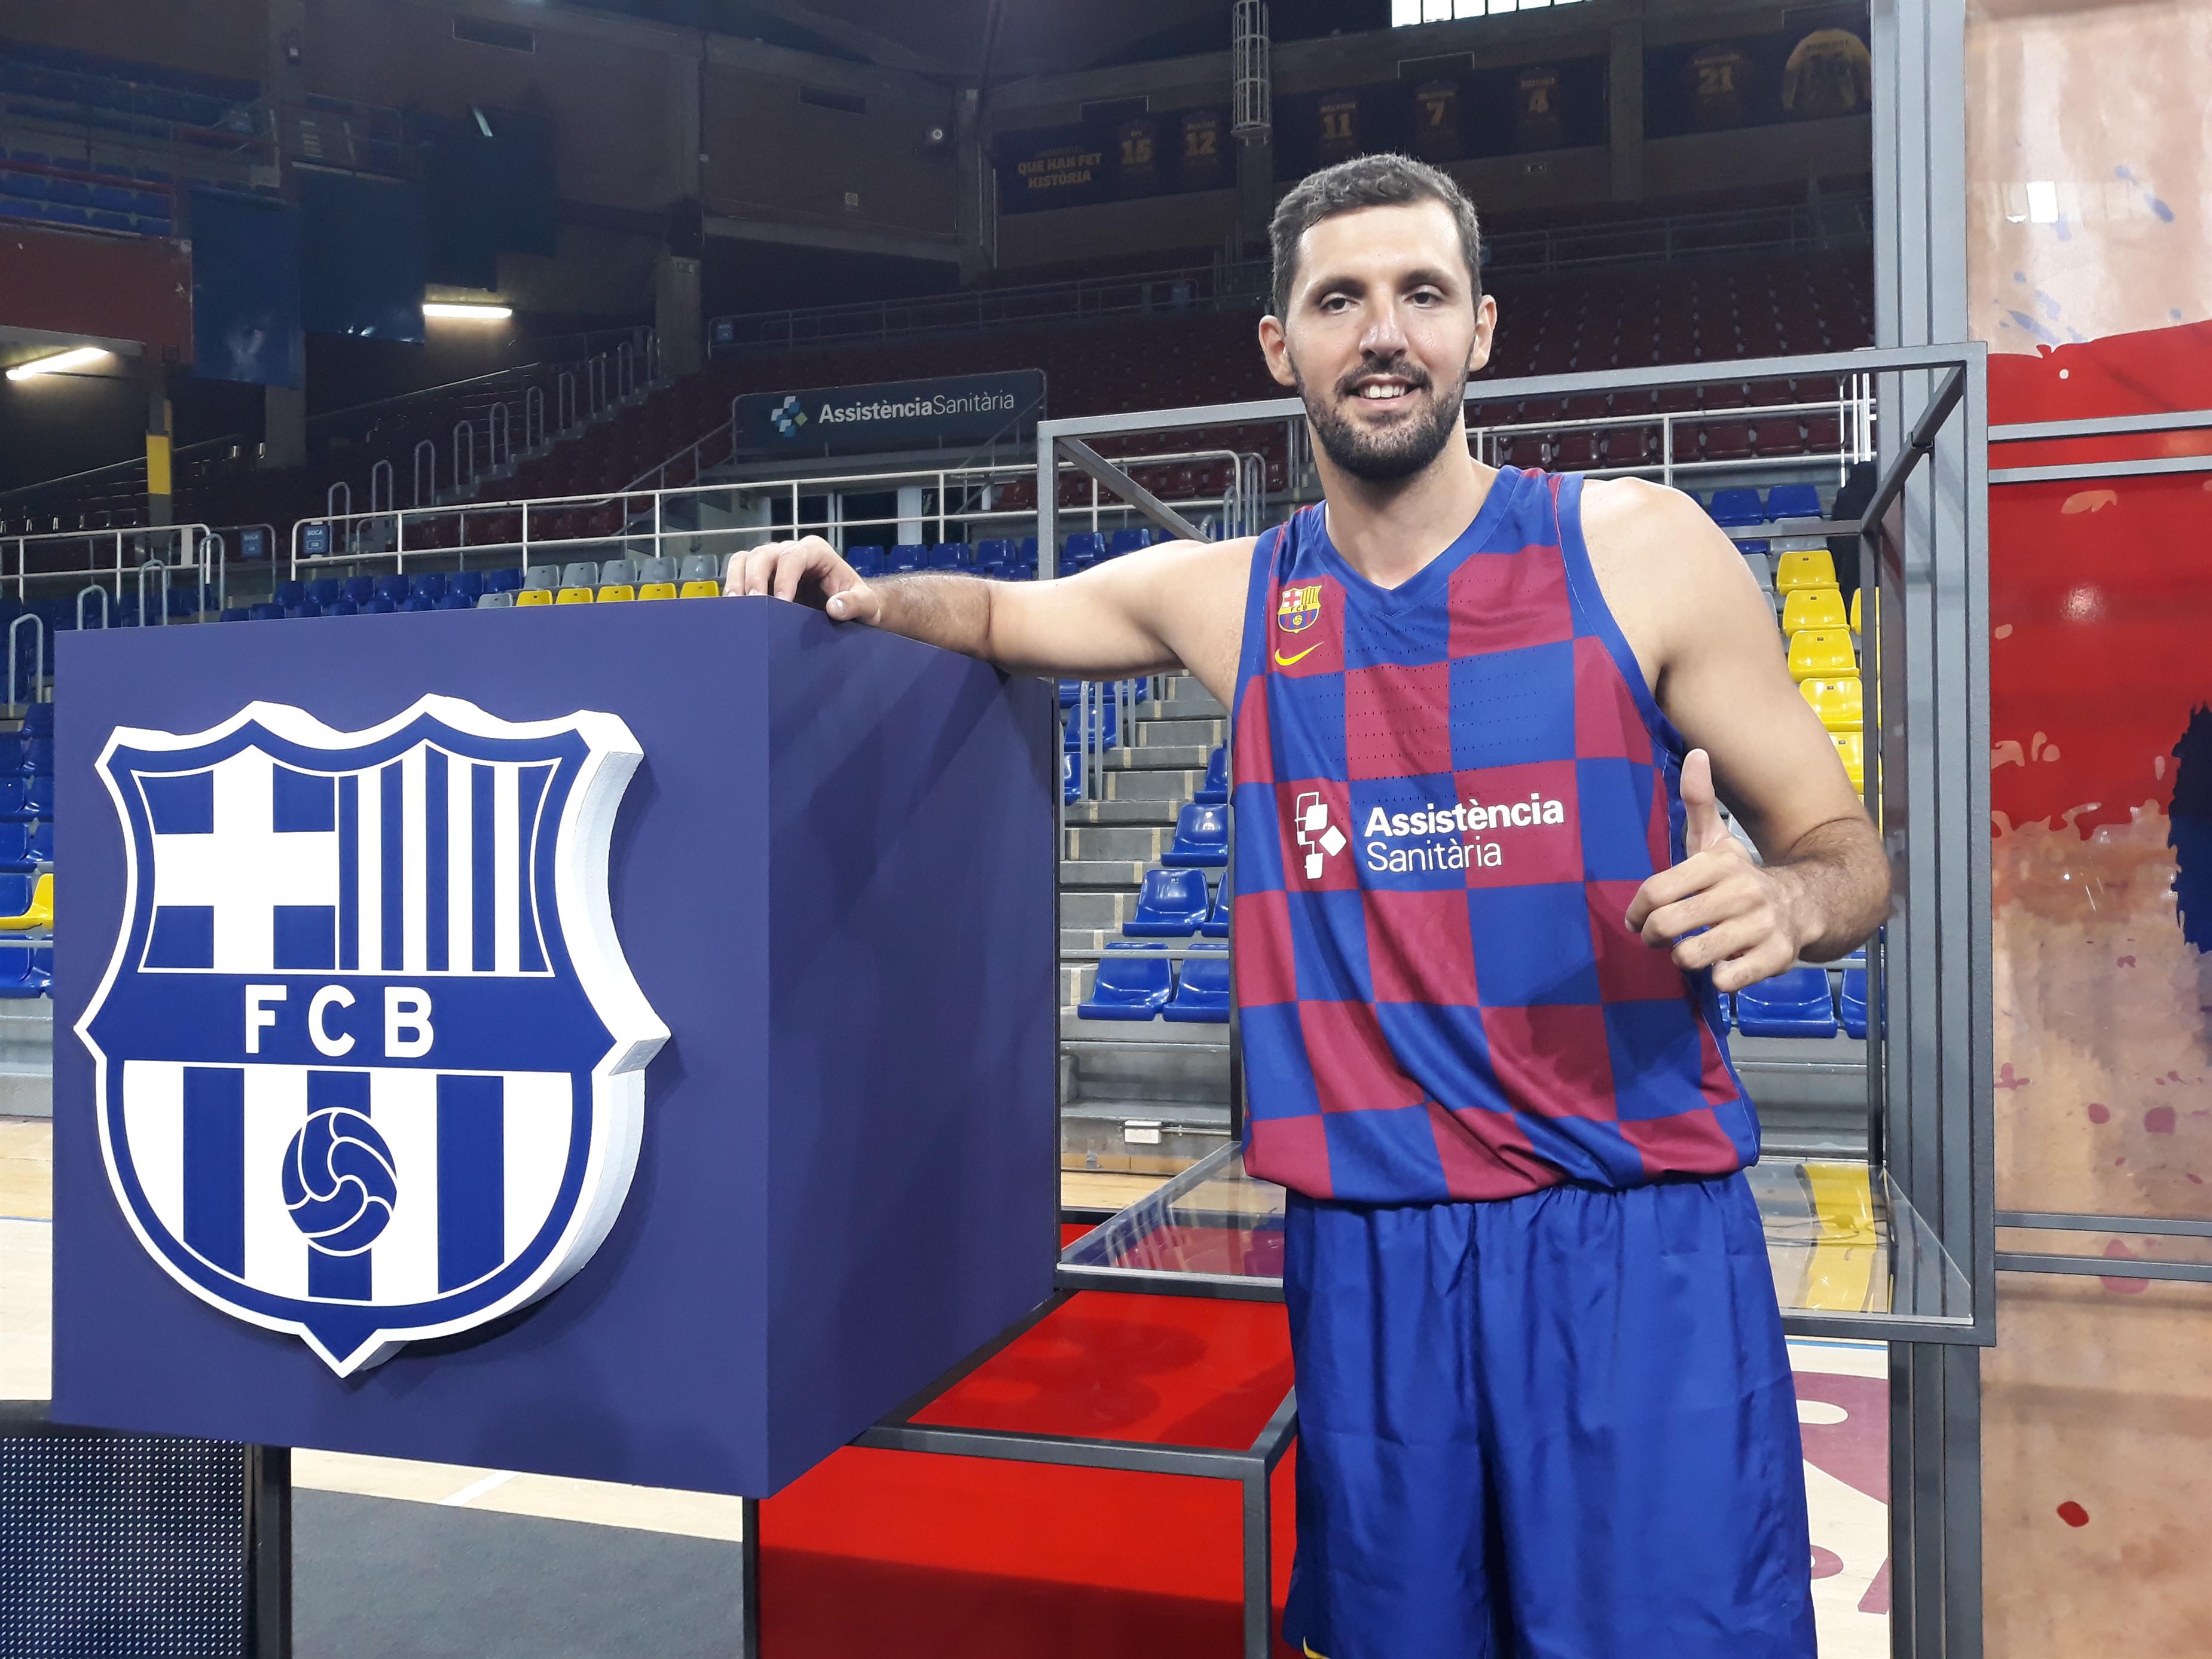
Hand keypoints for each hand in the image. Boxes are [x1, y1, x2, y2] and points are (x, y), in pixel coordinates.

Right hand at [725, 535, 882, 623]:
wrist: (850, 607)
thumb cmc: (857, 602)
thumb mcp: (867, 605)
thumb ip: (856, 603)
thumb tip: (834, 607)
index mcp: (816, 551)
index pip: (793, 556)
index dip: (784, 578)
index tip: (782, 603)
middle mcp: (792, 551)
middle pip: (764, 554)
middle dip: (755, 578)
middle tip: (754, 605)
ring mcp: (774, 562)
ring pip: (746, 559)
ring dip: (739, 581)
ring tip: (738, 606)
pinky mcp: (762, 575)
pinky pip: (741, 571)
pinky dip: (734, 585)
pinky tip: (735, 607)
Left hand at [1623, 749, 1803, 993]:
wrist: (1809, 903)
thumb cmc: (1742, 878)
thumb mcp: (1717, 841)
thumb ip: (1700, 802)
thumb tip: (1696, 753)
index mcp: (1719, 863)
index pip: (1655, 891)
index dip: (1638, 912)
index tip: (1638, 920)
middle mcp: (1741, 891)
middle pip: (1667, 926)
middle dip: (1655, 938)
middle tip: (1660, 939)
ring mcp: (1760, 926)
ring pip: (1691, 954)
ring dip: (1684, 957)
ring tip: (1691, 950)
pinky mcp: (1774, 958)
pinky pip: (1726, 979)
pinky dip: (1718, 978)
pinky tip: (1724, 966)